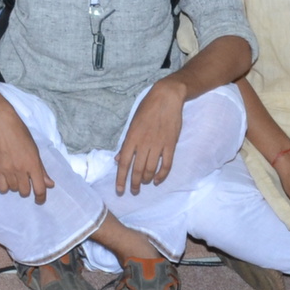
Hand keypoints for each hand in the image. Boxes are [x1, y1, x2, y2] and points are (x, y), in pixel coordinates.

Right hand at [0, 103, 55, 203]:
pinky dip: (5, 186)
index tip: (40, 200)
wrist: (1, 122)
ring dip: (15, 185)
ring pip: (13, 189)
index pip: (40, 188)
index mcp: (33, 163)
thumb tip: (50, 184)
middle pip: (25, 191)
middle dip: (26, 188)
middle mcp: (21, 169)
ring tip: (13, 173)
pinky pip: (2, 188)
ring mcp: (7, 170)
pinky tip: (5, 178)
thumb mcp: (35, 149)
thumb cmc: (20, 133)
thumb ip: (41, 169)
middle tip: (24, 179)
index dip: (41, 197)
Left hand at [114, 78, 185, 194]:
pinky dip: (162, 175)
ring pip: (151, 169)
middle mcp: (144, 143)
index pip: (124, 163)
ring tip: (145, 183)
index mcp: (132, 138)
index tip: (119, 190)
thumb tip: (118, 160)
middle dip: (134, 183)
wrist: (166, 98)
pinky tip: (157, 180)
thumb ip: (126, 144)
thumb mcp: (132, 124)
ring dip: (147, 179)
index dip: (121, 179)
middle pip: (137, 170)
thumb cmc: (147, 109)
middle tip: (134, 191)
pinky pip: (166, 165)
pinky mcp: (170, 145)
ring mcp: (158, 144)